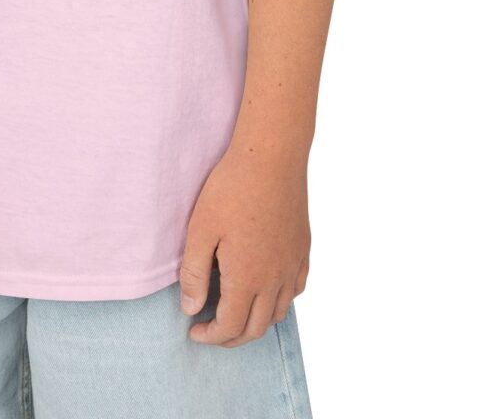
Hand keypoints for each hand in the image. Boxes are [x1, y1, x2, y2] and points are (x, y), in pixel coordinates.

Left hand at [177, 144, 309, 345]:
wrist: (271, 156)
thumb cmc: (231, 189)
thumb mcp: (201, 230)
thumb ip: (195, 274)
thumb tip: (191, 309)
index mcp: (248, 278)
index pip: (230, 327)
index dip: (210, 336)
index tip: (193, 331)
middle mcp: (275, 279)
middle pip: (256, 328)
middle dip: (231, 337)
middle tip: (212, 330)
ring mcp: (293, 264)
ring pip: (279, 312)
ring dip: (256, 322)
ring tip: (235, 313)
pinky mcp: (303, 248)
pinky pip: (296, 289)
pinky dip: (280, 301)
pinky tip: (267, 290)